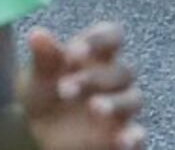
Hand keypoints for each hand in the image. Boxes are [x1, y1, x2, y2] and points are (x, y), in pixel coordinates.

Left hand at [16, 23, 147, 149]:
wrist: (37, 136)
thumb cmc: (43, 96)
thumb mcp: (38, 76)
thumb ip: (44, 56)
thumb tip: (37, 35)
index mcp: (95, 56)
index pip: (112, 36)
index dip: (99, 40)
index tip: (74, 53)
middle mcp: (112, 79)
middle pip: (121, 70)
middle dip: (94, 78)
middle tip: (65, 89)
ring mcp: (120, 108)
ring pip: (133, 99)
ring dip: (116, 103)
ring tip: (94, 108)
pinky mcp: (122, 136)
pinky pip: (137, 135)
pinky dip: (133, 137)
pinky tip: (122, 141)